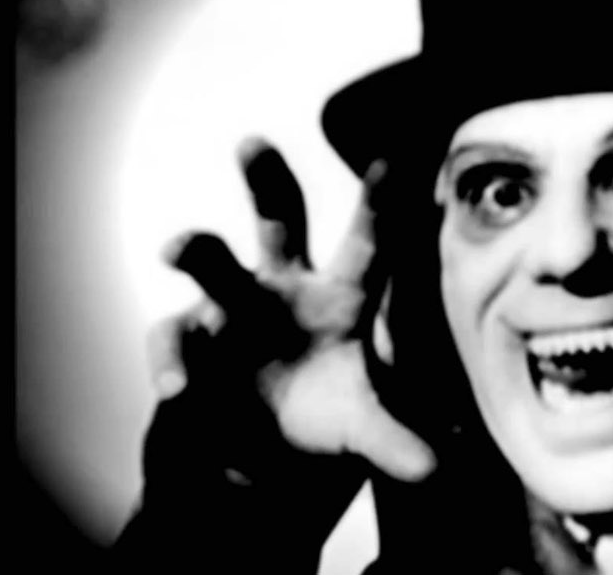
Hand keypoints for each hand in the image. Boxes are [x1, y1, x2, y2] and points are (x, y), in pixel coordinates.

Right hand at [146, 137, 434, 482]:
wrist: (256, 457)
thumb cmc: (321, 418)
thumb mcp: (359, 428)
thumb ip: (393, 441)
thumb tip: (438, 469)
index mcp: (340, 295)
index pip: (366, 242)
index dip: (378, 204)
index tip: (391, 158)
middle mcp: (284, 287)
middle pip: (277, 220)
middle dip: (265, 179)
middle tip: (252, 142)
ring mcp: (229, 309)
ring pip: (212, 263)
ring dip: (196, 250)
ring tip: (179, 248)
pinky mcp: (188, 345)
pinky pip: (174, 340)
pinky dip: (174, 362)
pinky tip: (179, 390)